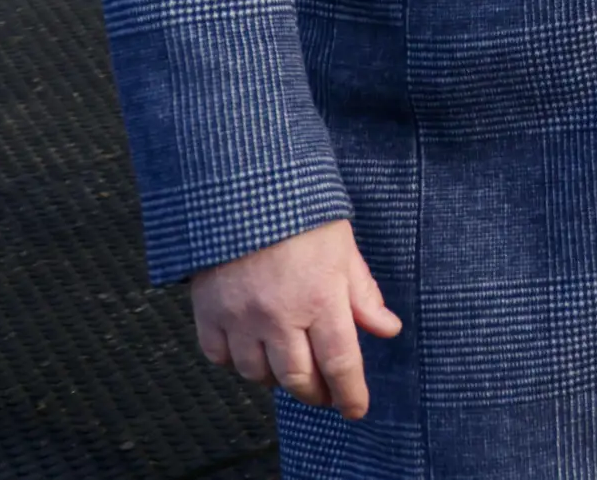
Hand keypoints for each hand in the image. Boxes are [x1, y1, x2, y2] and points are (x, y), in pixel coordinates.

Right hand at [187, 218, 400, 419]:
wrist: (242, 188)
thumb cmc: (301, 214)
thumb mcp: (343, 248)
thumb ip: (363, 293)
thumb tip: (388, 329)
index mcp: (320, 297)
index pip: (340, 362)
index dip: (350, 393)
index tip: (356, 409)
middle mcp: (279, 315)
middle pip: (298, 379)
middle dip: (316, 393)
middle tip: (326, 392)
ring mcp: (240, 317)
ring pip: (258, 374)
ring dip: (277, 377)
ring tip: (290, 364)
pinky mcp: (208, 313)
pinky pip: (220, 358)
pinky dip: (237, 362)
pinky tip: (251, 349)